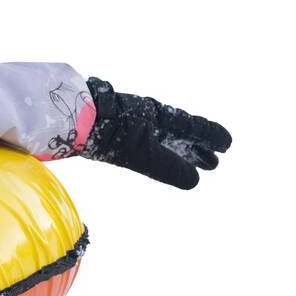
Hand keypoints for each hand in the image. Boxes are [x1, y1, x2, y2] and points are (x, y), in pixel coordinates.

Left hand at [82, 78, 231, 188]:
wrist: (69, 116)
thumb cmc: (107, 133)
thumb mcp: (141, 154)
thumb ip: (167, 167)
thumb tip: (194, 181)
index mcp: (161, 116)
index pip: (193, 127)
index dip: (210, 137)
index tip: (227, 145)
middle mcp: (149, 114)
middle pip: (180, 133)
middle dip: (197, 148)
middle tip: (213, 163)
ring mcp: (131, 119)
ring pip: (164, 135)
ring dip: (179, 149)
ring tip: (192, 162)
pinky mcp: (114, 126)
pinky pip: (147, 137)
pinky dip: (159, 147)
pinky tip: (155, 153)